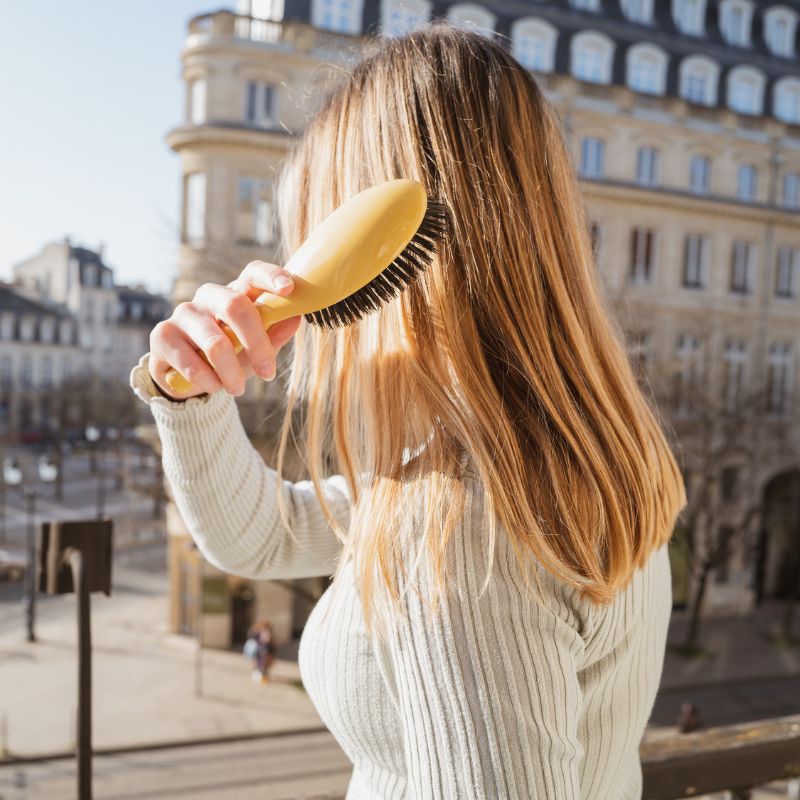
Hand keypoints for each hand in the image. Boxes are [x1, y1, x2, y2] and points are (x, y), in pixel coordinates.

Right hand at [148, 260, 301, 400]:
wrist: (185, 378)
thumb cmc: (228, 357)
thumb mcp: (255, 349)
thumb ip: (274, 333)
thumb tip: (296, 317)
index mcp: (235, 294)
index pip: (252, 273)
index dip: (270, 276)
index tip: (289, 288)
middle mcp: (208, 297)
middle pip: (235, 305)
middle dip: (256, 343)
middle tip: (268, 373)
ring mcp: (183, 313)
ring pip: (215, 342)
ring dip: (231, 373)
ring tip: (238, 389)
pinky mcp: (162, 335)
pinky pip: (191, 362)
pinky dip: (208, 381)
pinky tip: (213, 387)